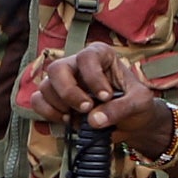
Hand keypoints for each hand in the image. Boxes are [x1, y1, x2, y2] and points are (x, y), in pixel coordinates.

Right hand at [27, 38, 155, 131]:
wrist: (131, 121)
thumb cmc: (137, 104)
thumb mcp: (140, 103)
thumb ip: (121, 108)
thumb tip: (94, 119)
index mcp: (100, 56)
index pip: (87, 57)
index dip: (93, 77)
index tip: (106, 97)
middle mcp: (77, 65)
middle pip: (57, 69)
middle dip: (69, 92)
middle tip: (86, 108)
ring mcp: (63, 81)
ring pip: (45, 86)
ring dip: (60, 105)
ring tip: (80, 117)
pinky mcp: (54, 99)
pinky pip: (37, 101)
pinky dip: (48, 112)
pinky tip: (67, 119)